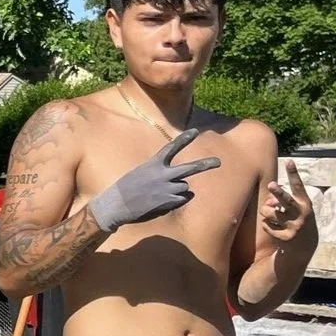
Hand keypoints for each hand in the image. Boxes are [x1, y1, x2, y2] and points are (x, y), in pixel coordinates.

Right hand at [88, 127, 220, 231]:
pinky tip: (160, 202)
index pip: (172, 148)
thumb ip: (160, 172)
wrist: (116, 204)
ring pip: (184, 187)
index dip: (184, 139)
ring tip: (160, 194)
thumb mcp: (141, 172)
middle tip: (219, 162)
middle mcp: (163, 174)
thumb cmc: (127, 188)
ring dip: (178, 190)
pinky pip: (181, 199)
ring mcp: (167, 188)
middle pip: (189, 169)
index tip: (195, 131)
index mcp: (154, 163)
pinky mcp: (168, 202)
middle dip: (205, 164)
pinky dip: (175, 200)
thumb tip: (180, 182)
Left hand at [261, 157, 313, 242]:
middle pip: (286, 200)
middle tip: (271, 184)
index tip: (289, 161)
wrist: (305, 247)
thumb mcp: (296, 208)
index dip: (293, 173)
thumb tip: (270, 200)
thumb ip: (283, 200)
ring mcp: (294, 225)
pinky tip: (273, 227)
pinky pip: (266, 226)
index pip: (298, 186)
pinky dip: (266, 225)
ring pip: (269, 212)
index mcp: (305, 203)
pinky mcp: (286, 237)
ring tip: (270, 214)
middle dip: (278, 192)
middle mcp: (301, 213)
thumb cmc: (297, 219)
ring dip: (265, 211)